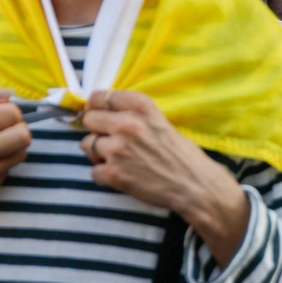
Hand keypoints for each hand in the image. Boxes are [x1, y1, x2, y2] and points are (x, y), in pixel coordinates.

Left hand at [79, 89, 249, 264]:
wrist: (194, 185)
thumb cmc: (182, 154)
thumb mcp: (161, 121)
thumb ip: (134, 114)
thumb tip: (105, 114)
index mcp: (141, 106)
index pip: (100, 96)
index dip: (97, 107)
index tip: (101, 114)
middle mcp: (126, 124)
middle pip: (89, 119)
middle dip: (97, 130)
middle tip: (110, 140)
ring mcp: (117, 149)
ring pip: (86, 144)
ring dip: (98, 153)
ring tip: (118, 159)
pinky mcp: (113, 173)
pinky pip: (93, 170)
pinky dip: (104, 175)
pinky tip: (121, 175)